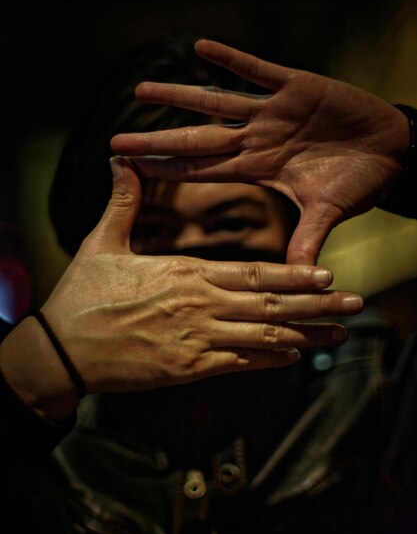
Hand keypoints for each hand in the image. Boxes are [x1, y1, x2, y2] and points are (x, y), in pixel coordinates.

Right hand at [0, 159, 362, 420]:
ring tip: (340, 334)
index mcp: (185, 273)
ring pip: (264, 339)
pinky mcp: (187, 370)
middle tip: (356, 304)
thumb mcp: (102, 243)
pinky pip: (239, 366)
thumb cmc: (83, 295)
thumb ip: (122, 203)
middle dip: (318, 305)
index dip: (294, 276)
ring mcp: (196, 341)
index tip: (327, 274)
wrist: (61, 349)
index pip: (253, 274)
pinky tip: (295, 356)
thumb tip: (122, 162)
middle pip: (271, 307)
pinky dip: (270, 361)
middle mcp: (200, 306)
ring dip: (306, 335)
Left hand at [111, 39, 408, 263]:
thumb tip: (294, 277)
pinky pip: (258, 69)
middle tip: (117, 140)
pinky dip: (232, 59)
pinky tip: (201, 47)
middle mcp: (256, 139)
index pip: (202, 170)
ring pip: (217, 101)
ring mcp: (272, 112)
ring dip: (180, 97)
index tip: (132, 172)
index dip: (167, 170)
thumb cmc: (358, 183)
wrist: (390, 153)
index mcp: (258, 168)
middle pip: (197, 139)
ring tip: (141, 91)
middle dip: (158, 140)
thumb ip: (306, 239)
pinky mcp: (297, 86)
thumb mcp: (328, 213)